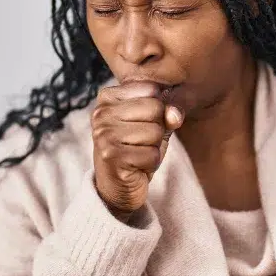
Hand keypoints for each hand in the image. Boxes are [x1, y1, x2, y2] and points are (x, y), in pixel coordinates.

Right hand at [91, 81, 184, 219]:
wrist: (117, 186)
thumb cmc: (136, 148)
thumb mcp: (154, 123)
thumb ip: (167, 111)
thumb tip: (174, 115)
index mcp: (108, 97)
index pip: (152, 89)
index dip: (158, 109)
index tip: (143, 123)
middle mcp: (101, 113)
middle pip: (155, 108)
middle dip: (157, 129)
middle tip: (141, 141)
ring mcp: (104, 135)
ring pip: (155, 132)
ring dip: (154, 147)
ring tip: (138, 153)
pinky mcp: (111, 157)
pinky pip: (152, 154)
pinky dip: (151, 163)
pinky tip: (136, 166)